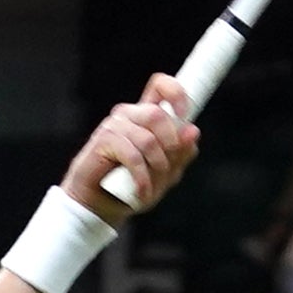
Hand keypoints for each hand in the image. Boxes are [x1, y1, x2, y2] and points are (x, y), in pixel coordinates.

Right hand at [65, 76, 201, 229]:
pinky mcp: (104, 140)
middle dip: (171, 145)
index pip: (160, 86)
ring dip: (156, 167)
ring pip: (148, 139)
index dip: (176, 93)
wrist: (99, 206)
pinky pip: (133, 155)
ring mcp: (115, 125)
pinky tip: (141, 191)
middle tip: (165, 168)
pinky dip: (142, 178)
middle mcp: (130, 115)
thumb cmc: (132, 188)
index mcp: (146, 117)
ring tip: (150, 186)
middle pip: (158, 114)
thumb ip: (180, 154)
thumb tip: (193, 132)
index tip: (184, 114)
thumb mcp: (165, 174)